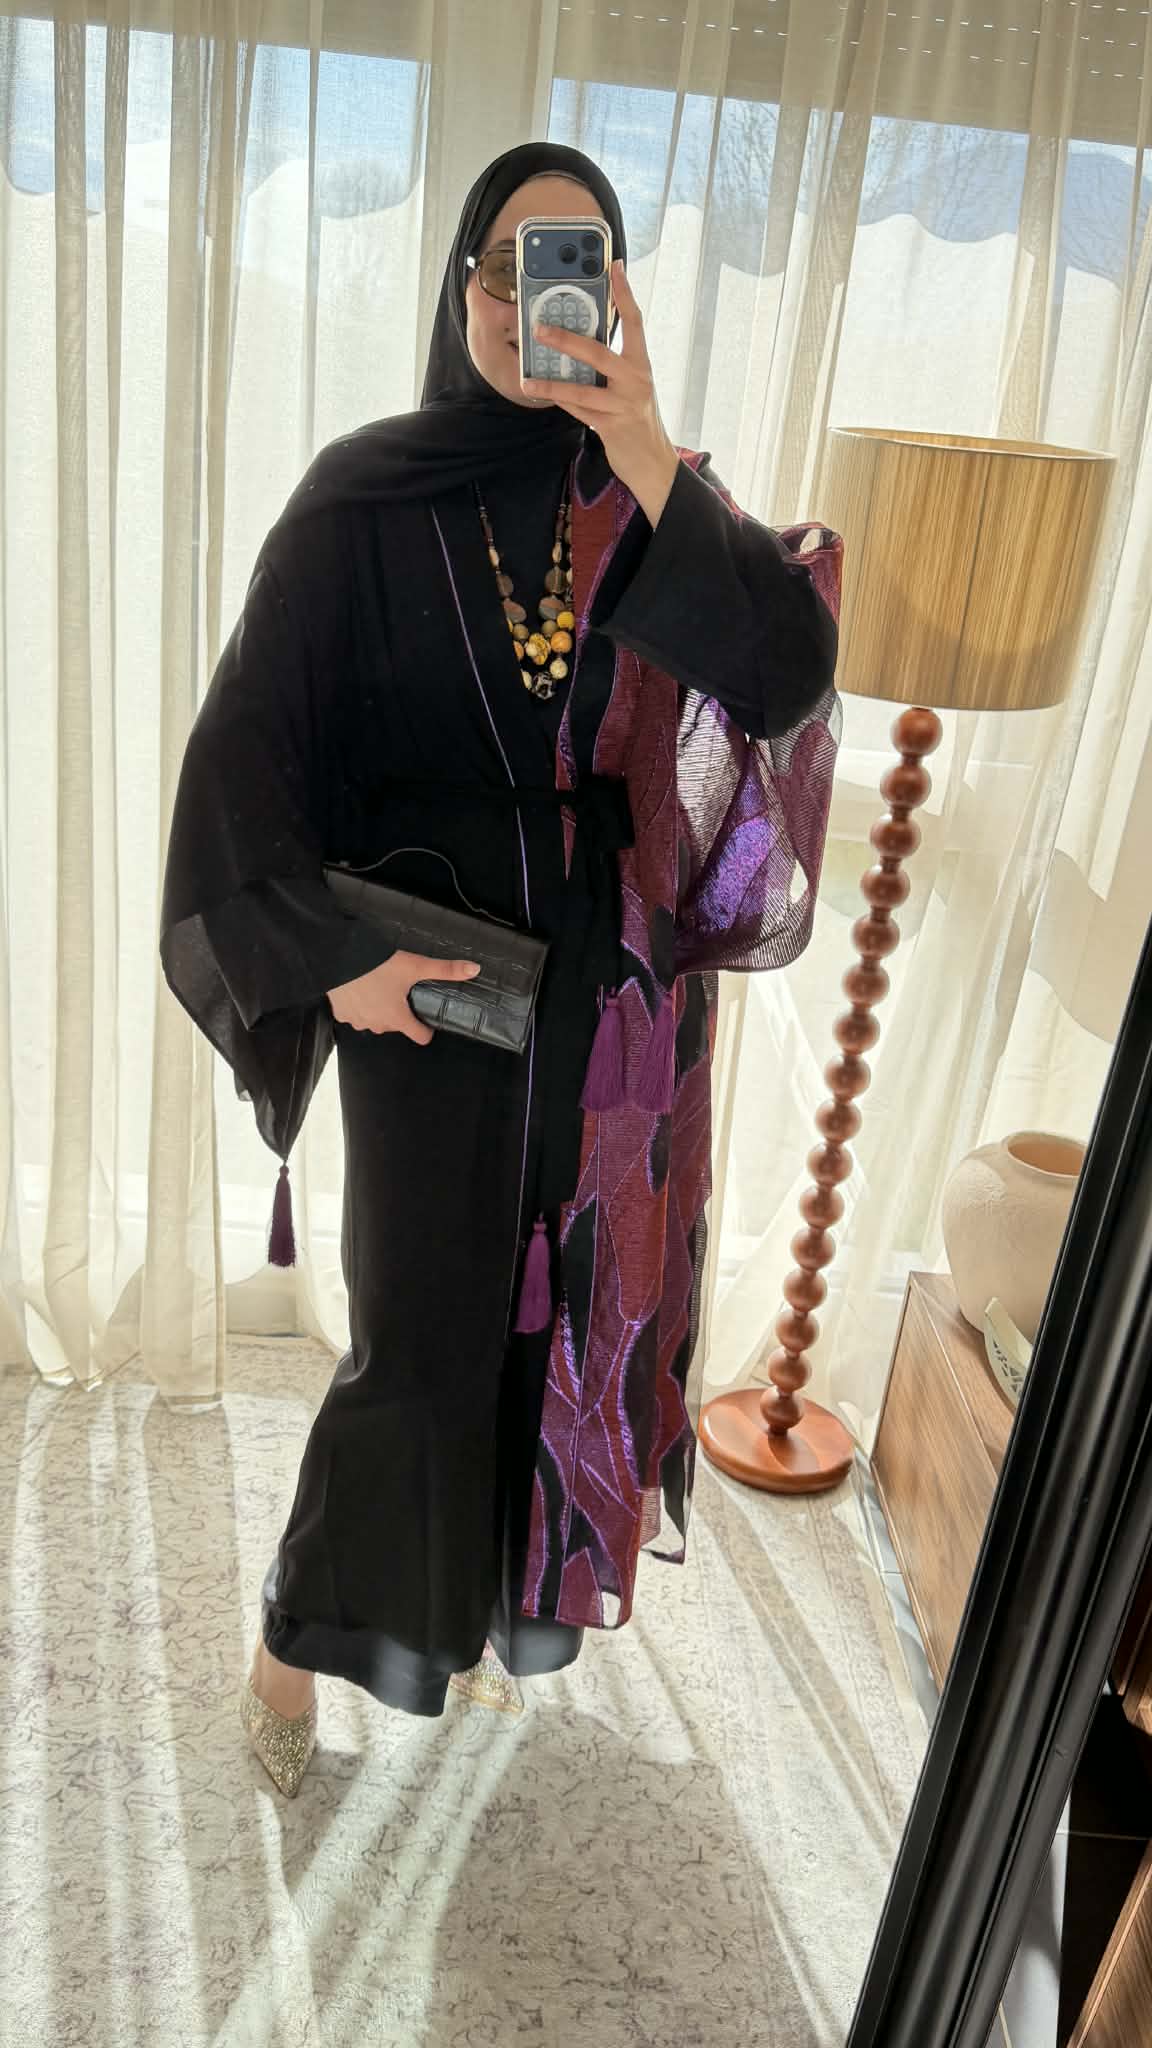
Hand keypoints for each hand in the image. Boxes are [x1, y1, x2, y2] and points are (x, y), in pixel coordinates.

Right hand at [327, 951, 480, 1042]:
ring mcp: (357, 1021)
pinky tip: (359, 988)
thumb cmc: (376, 965)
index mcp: (398, 1018)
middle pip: (396, 1025)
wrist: (338, 958)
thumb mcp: (415, 965)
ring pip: (375, 1020)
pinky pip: (354, 1014)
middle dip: (400, 1012)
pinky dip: (358, 1004)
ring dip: (378, 1008)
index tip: (426, 1017)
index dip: (426, 1028)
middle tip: (399, 990)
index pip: (420, 1037)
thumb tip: (475, 970)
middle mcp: (378, 1024)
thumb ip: (445, 970)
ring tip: (378, 987)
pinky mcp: (341, 1014)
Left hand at [522, 260, 680, 526]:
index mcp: (641, 363)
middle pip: (599, 354)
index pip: (634, 321)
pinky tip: (541, 394)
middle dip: (567, 340)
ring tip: (527, 380)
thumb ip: (611, 364)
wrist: (651, 460)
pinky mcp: (612, 426)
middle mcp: (636, 380)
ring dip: (551, 384)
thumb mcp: (630, 384)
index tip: (613, 266)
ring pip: (582, 390)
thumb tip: (577, 339)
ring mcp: (625, 404)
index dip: (624, 293)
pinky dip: (560, 401)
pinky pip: (580, 411)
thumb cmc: (636, 416)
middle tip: (539, 329)